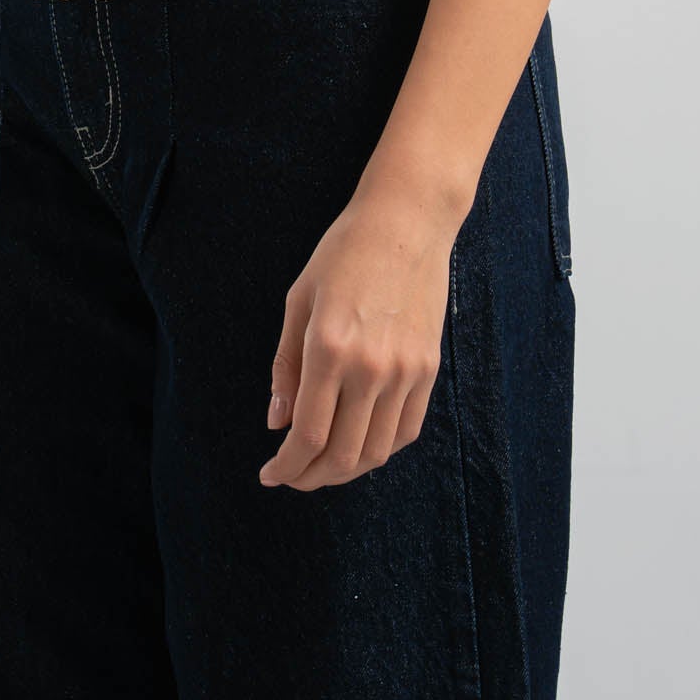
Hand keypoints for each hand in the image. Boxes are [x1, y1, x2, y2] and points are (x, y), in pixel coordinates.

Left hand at [258, 187, 452, 489]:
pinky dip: (380, 449)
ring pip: (376, 452)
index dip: (286, 467)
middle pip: (342, 455)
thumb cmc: (344, 253)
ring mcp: (405, 370)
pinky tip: (359, 443)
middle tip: (292, 475)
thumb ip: (285, 367)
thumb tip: (277, 424)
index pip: (307, 435)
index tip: (270, 475)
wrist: (407, 222)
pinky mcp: (428, 369)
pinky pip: (406, 431)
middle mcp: (370, 367)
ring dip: (345, 471)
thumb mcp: (298, 300)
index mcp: (328, 347)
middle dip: (310, 477)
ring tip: (322, 465)